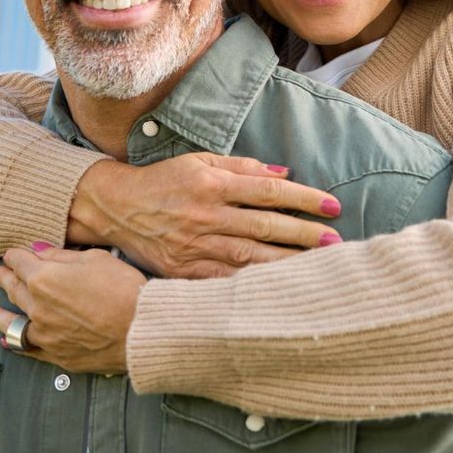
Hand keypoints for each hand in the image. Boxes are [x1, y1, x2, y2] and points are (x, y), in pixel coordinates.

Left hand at [0, 245, 143, 373]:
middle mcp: (37, 307)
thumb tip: (39, 251)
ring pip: (11, 323)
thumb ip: (62, 256)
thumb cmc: (123, 288)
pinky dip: (13, 343)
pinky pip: (26, 349)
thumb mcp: (96, 259)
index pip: (20, 262)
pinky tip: (6, 340)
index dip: (15, 255)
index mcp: (44, 278)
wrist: (141, 329)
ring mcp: (44, 334)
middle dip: (5, 279)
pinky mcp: (56, 355)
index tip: (13, 254)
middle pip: (14, 289)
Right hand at [70, 153, 341, 278]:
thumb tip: (284, 175)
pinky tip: (277, 290)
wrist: (116, 207)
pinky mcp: (184, 271)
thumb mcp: (200, 161)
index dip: (304, 199)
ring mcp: (194, 246)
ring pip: (248, 258)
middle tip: (336, 243)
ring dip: (286, 264)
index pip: (268, 191)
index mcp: (212, 183)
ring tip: (318, 268)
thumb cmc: (164, 181)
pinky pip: (223, 281)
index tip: (332, 206)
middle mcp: (205, 214)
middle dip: (304, 235)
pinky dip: (251, 286)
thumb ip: (243, 166)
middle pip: (264, 227)